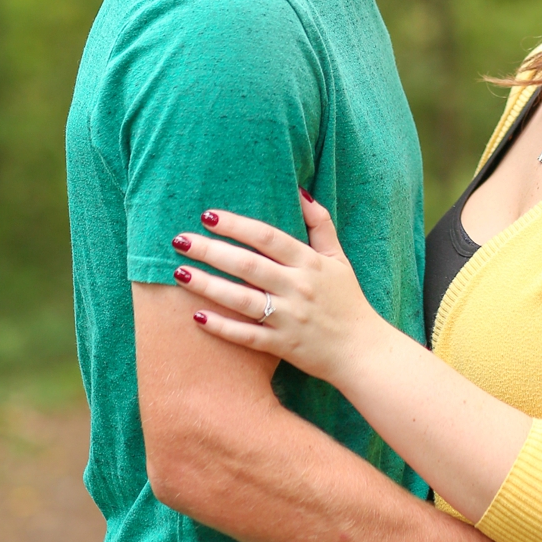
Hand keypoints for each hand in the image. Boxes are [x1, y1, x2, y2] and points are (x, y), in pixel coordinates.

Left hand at [170, 196, 377, 387]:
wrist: (361, 350)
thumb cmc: (347, 300)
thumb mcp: (338, 258)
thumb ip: (320, 224)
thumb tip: (300, 191)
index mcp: (310, 263)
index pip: (268, 237)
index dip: (237, 225)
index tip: (207, 215)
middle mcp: (298, 288)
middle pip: (248, 265)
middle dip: (211, 250)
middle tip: (180, 240)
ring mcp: (288, 319)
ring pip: (242, 300)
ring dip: (208, 286)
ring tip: (179, 273)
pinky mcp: (282, 346)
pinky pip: (247, 336)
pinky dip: (222, 327)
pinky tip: (196, 317)